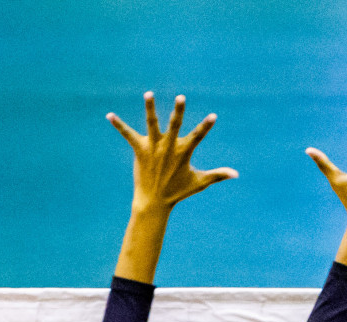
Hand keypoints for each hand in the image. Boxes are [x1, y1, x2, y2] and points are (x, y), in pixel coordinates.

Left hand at [108, 92, 237, 214]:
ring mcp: (153, 148)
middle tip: (181, 97)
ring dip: (150, 108)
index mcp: (183, 153)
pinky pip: (128, 134)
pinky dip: (119, 125)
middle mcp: (168, 148)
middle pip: (175, 125)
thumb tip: (236, 174)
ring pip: (152, 124)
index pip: (197, 136)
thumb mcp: (199, 182)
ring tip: (149, 94)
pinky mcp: (139, 150)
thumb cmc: (178, 191)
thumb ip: (218, 175)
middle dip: (178, 111)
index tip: (213, 116)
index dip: (206, 126)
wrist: (154, 202)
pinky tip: (109, 116)